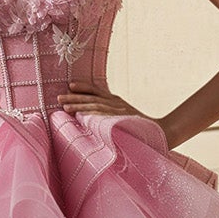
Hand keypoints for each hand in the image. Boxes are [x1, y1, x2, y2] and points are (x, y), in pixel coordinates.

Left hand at [54, 81, 168, 144]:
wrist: (160, 132)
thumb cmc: (140, 128)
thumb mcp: (123, 117)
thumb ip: (109, 115)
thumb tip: (91, 117)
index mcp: (116, 101)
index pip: (97, 91)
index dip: (83, 87)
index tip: (70, 85)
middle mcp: (117, 104)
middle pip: (92, 98)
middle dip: (75, 97)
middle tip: (58, 97)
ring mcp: (119, 111)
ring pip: (95, 106)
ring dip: (79, 105)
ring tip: (64, 106)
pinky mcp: (121, 119)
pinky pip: (104, 116)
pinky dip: (92, 114)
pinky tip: (81, 115)